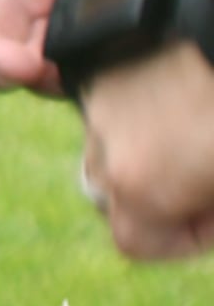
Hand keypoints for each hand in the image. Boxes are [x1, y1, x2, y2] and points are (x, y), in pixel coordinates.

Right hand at [82, 40, 213, 259]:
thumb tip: (205, 201)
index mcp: (140, 185)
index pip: (137, 243)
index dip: (185, 241)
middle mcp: (105, 145)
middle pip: (117, 196)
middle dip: (160, 198)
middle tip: (207, 177)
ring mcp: (102, 99)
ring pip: (114, 147)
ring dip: (153, 152)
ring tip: (202, 132)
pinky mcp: (106, 61)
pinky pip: (120, 104)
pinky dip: (148, 110)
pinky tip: (190, 97)